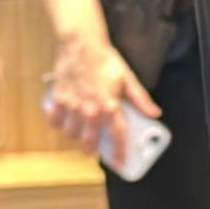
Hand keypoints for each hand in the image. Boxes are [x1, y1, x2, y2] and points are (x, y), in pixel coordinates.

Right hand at [45, 32, 160, 168]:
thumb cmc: (105, 60)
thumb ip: (141, 99)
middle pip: (90, 141)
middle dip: (93, 150)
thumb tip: (154, 113)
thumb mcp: (128, 79)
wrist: (81, 45)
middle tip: (96, 152)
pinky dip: (59, 126)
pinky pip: (55, 121)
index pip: (117, 136)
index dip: (120, 152)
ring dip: (77, 139)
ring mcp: (72, 106)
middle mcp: (89, 110)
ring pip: (71, 134)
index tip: (120, 163)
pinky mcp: (59, 99)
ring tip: (82, 138)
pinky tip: (65, 125)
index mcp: (109, 106)